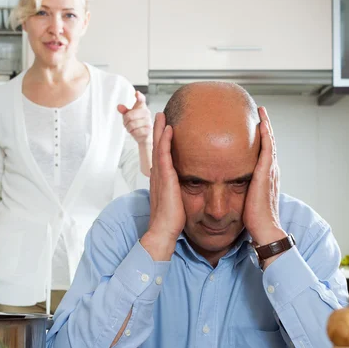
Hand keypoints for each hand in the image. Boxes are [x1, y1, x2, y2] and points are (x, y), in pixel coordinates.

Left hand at [117, 90, 152, 144]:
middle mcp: (147, 113)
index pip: (141, 99)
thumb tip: (119, 106)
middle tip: (126, 123)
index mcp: (142, 107)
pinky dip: (133, 133)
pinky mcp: (148, 131)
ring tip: (131, 128)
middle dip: (125, 121)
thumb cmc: (137, 124)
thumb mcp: (130, 116)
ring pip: (132, 124)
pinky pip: (136, 131)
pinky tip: (135, 132)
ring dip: (129, 128)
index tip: (136, 94)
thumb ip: (124, 111)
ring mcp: (148, 122)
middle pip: (130, 115)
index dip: (139, 96)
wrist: (144, 136)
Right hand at [140, 112, 185, 260]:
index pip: (161, 156)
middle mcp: (157, 176)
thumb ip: (181, 193)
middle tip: (160, 115)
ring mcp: (159, 176)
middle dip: (158, 131)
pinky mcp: (164, 179)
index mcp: (161, 181)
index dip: (162, 142)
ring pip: (158, 147)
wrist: (163, 232)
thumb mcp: (177, 203)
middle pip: (157, 147)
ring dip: (160, 130)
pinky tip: (169, 129)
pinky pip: (164, 155)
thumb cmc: (172, 221)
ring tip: (162, 115)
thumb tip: (192, 189)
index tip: (165, 129)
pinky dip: (165, 141)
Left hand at [243, 107, 285, 245]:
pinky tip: (262, 125)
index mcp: (265, 177)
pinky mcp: (266, 174)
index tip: (256, 126)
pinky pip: (267, 150)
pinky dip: (266, 136)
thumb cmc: (254, 219)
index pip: (264, 153)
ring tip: (262, 112)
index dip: (261, 139)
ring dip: (266, 127)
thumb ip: (241, 190)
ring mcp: (270, 172)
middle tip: (261, 112)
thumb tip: (229, 187)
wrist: (264, 229)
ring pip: (270, 143)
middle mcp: (271, 172)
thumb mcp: (246, 200)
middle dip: (265, 128)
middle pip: (269, 144)